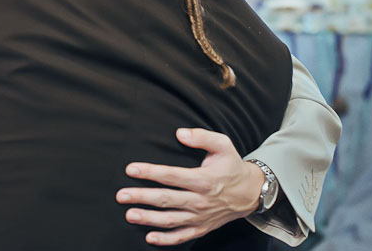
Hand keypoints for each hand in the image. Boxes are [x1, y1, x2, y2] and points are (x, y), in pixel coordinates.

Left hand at [116, 128, 263, 246]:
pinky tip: (149, 237)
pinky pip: (182, 236)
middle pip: (166, 199)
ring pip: (170, 219)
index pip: (171, 176)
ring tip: (129, 214)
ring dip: (148, 218)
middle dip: (141, 197)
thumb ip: (202, 137)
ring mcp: (200, 216)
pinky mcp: (202, 228)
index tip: (130, 169)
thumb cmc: (232, 166)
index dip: (150, 172)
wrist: (251, 192)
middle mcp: (200, 200)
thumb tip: (180, 133)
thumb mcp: (223, 145)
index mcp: (203, 179)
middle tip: (120, 195)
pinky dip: (166, 239)